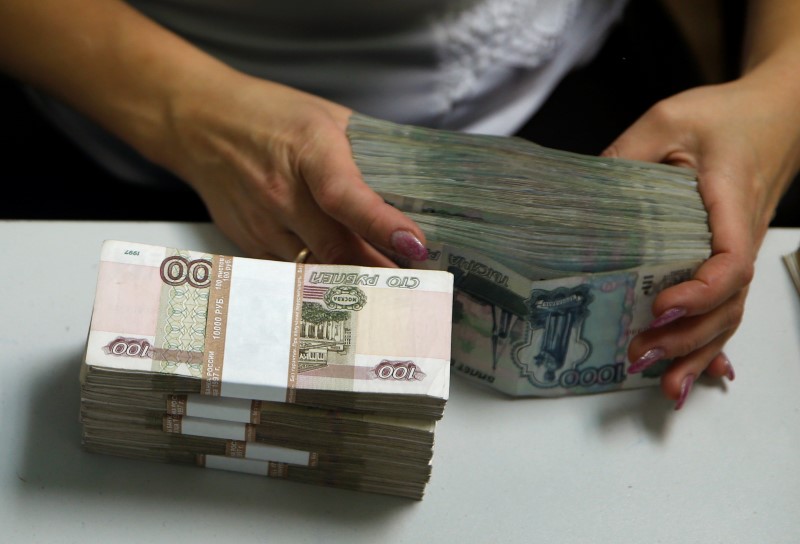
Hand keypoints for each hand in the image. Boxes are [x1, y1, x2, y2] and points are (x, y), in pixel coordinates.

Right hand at [152, 70, 427, 265]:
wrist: (198, 123)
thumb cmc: (268, 115)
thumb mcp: (325, 117)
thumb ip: (366, 151)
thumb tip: (413, 185)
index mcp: (307, 149)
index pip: (345, 195)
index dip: (382, 224)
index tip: (414, 244)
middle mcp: (279, 191)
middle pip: (335, 246)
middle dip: (378, 269)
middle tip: (415, 283)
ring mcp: (260, 221)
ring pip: (315, 267)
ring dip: (350, 277)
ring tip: (384, 284)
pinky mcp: (248, 241)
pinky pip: (292, 269)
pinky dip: (319, 274)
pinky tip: (339, 274)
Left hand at [602, 76, 799, 407]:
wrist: (774, 114)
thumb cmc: (723, 115)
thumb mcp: (667, 120)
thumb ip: (626, 153)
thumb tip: (578, 197)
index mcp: (732, 202)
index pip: (730, 260)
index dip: (699, 292)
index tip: (660, 306)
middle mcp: (744, 236)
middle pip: (728, 303)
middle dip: (687, 338)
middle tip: (640, 354)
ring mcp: (742, 251)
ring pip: (730, 314)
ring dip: (697, 351)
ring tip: (664, 384)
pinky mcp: (732, 257)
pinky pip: (728, 306)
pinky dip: (712, 343)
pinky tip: (697, 374)